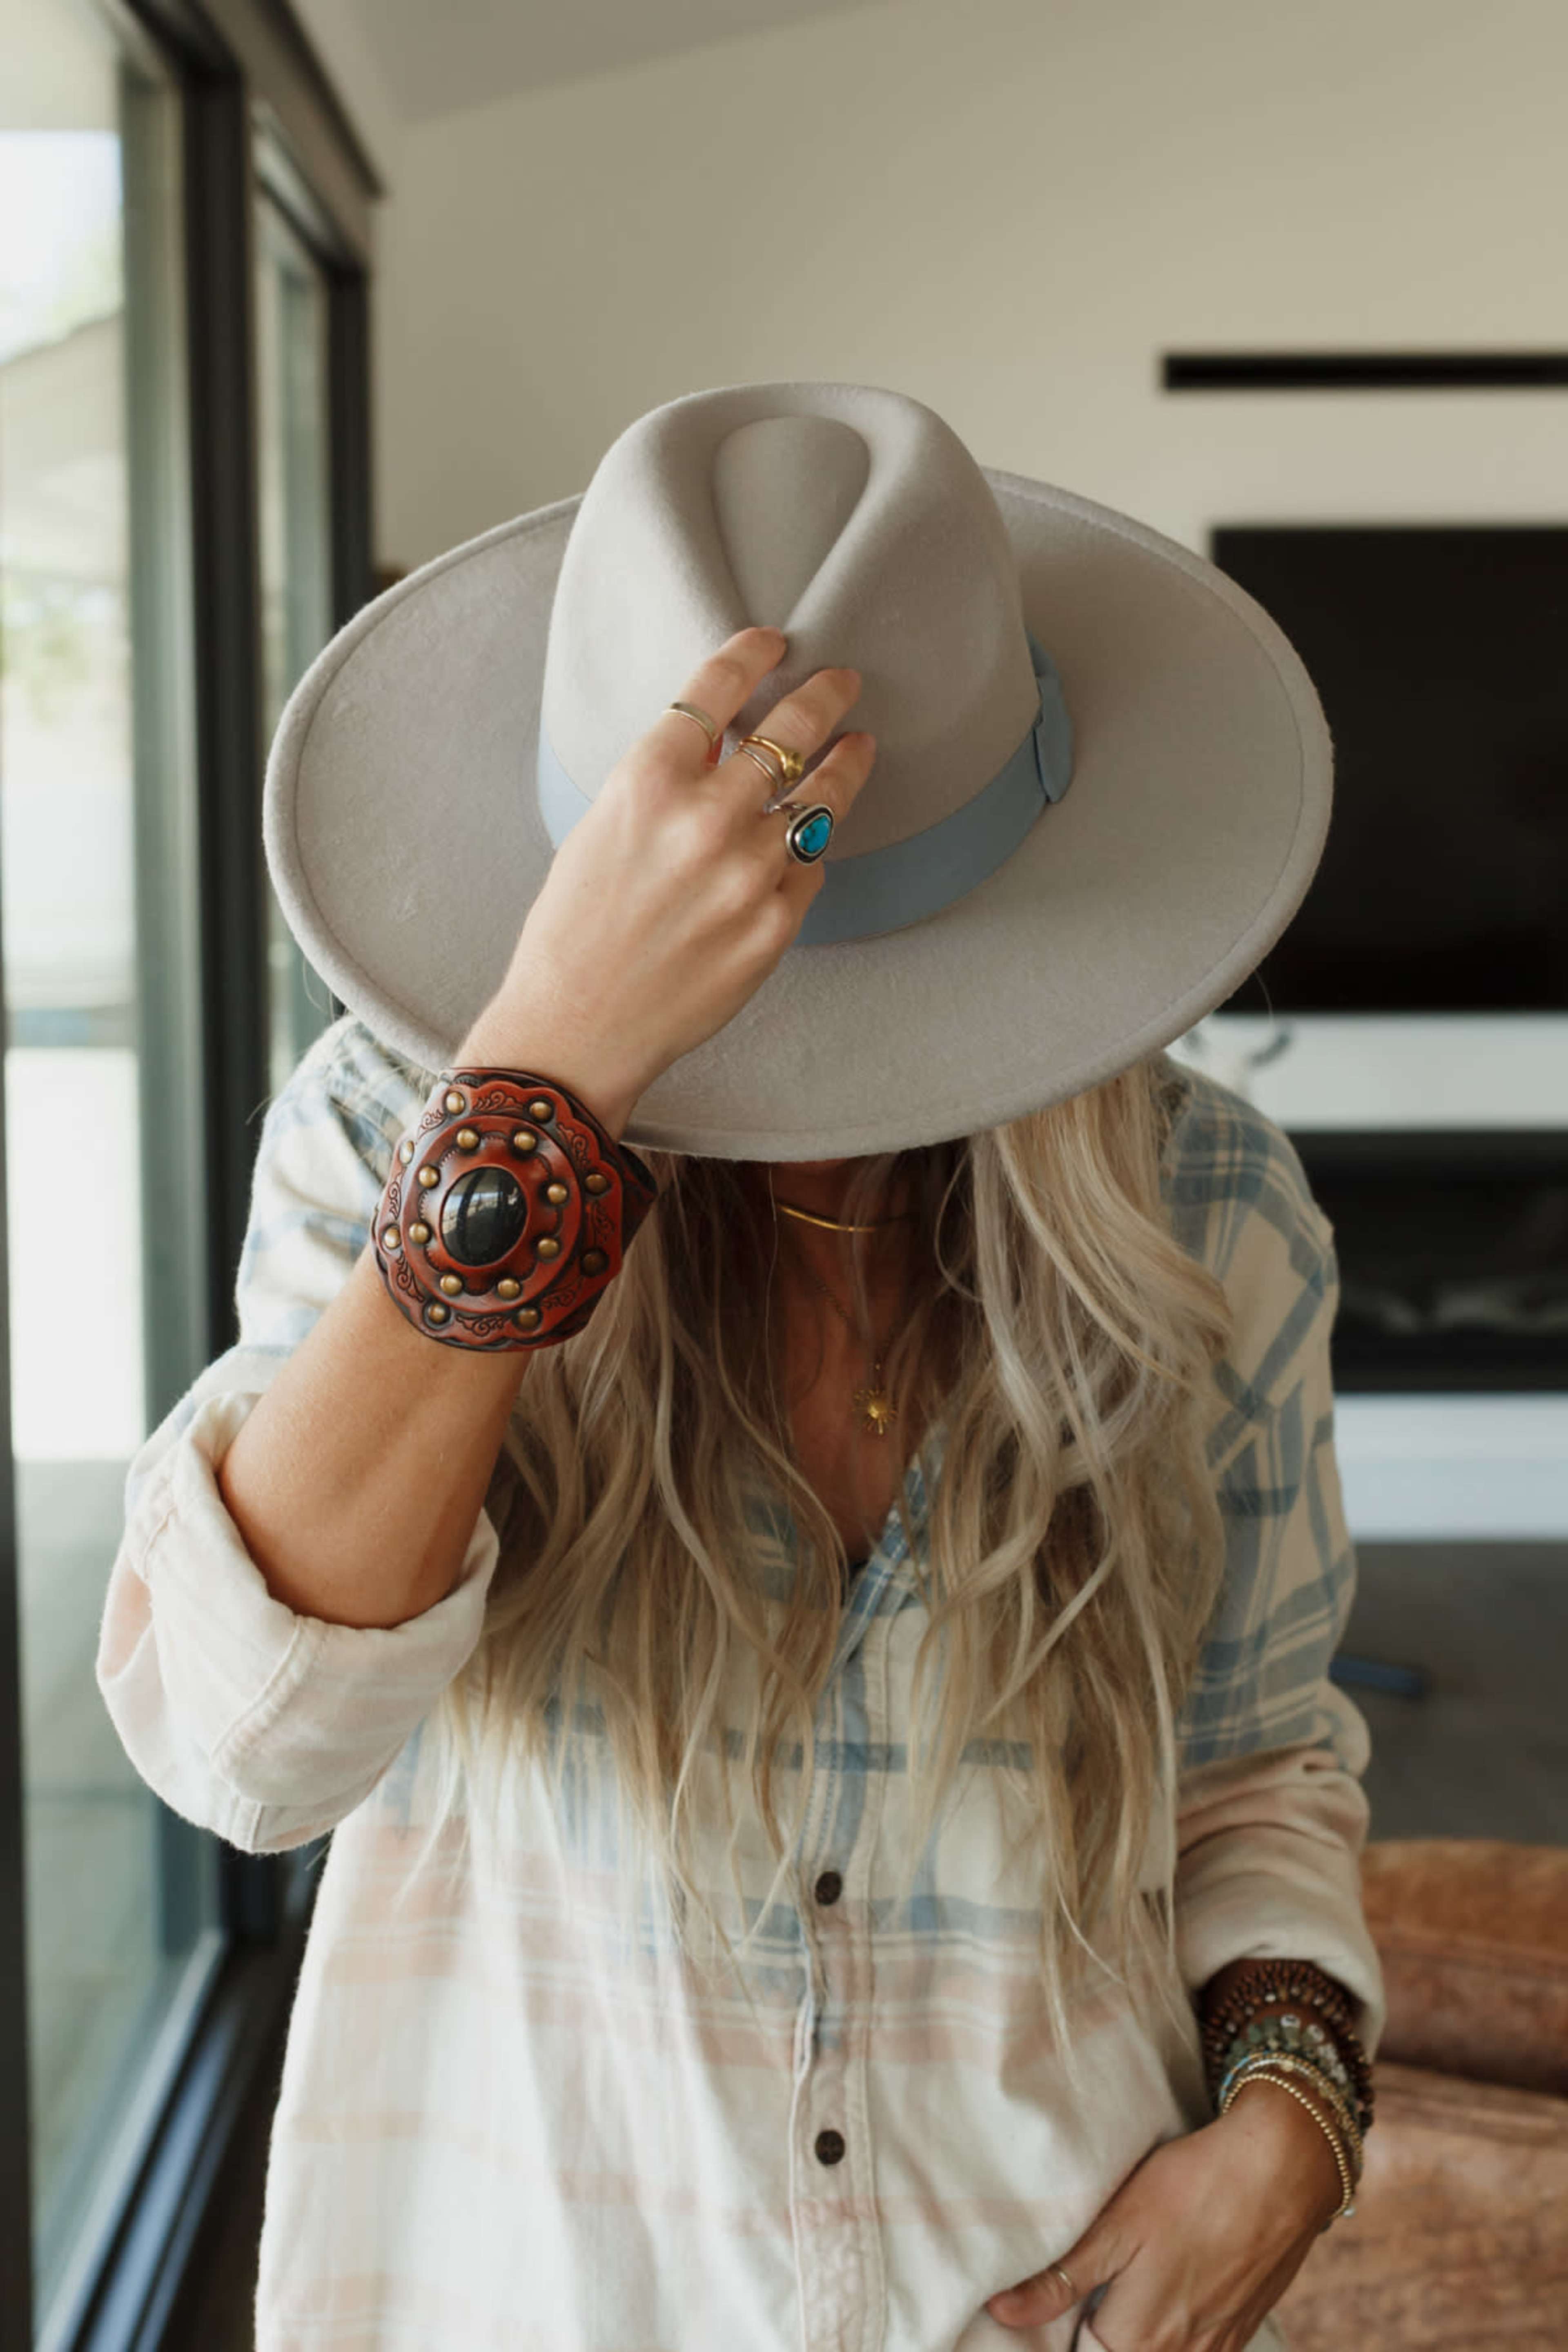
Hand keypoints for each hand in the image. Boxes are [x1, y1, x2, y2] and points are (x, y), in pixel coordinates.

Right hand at [460, 625, 875, 1121]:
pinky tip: (802, 848)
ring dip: (843, 767)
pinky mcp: (775, 925)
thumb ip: (663, 782)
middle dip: (824, 697)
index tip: (775, 642)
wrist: (578, 1027)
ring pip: (818, 800)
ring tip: (857, 749)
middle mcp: (704, 819)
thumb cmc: (574, 930)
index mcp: (646, 781)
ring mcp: (748, 874)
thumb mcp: (600, 828)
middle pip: (788, 732)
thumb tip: (723, 743)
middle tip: (842, 682)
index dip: (753, 655)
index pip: (716, 688)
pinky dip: (805, 855)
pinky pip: (809, 870)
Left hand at [984, 2085, 1343, 2349]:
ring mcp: (1217, 2345)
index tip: (1033, 2322)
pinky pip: (1198, 2351)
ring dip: (1136, 2338)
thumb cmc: (1194, 2187)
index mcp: (1139, 2336)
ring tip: (1117, 2299)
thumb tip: (1001, 2314)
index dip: (1056, 2340)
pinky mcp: (1242, 2327)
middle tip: (1078, 2302)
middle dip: (1094, 2338)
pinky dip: (1172, 2336)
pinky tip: (1165, 2300)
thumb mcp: (1118, 2225)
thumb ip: (1060, 2279)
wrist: (1283, 2168)